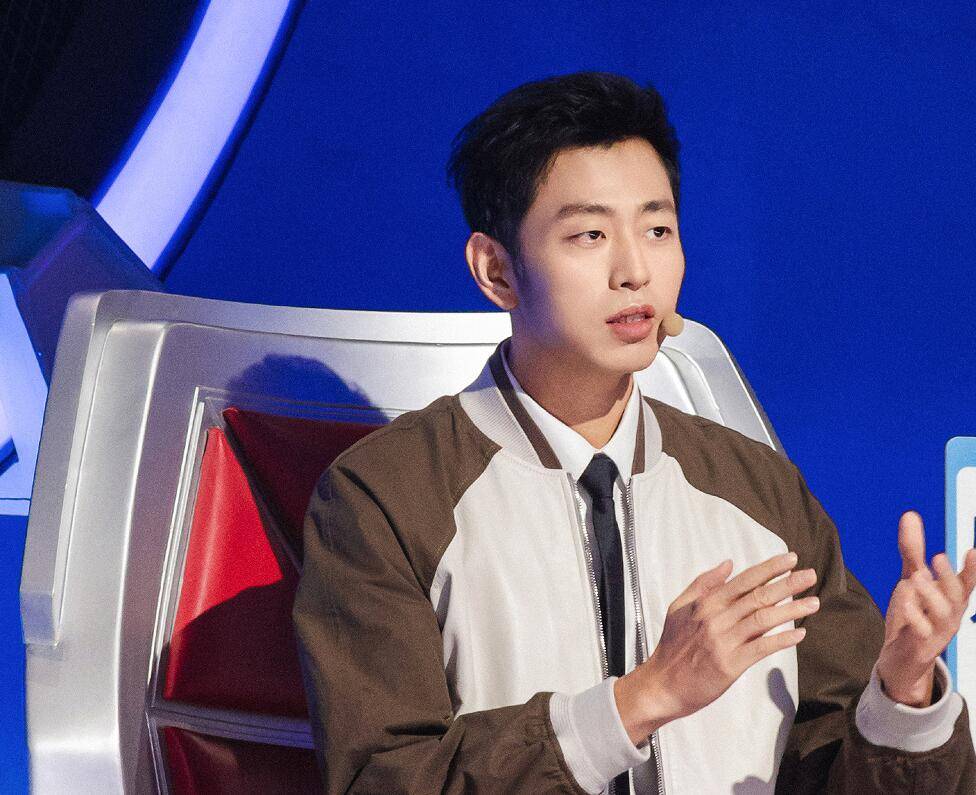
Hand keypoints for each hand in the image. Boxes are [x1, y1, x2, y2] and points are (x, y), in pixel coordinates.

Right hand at [615, 552, 818, 744]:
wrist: (662, 684)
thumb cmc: (672, 646)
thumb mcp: (680, 607)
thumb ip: (703, 583)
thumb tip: (728, 563)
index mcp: (706, 603)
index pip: (744, 580)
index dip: (769, 568)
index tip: (790, 559)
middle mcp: (716, 619)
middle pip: (758, 596)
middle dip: (787, 584)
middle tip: (810, 575)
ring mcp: (724, 642)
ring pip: (763, 620)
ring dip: (791, 610)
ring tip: (813, 602)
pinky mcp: (730, 665)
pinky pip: (761, 648)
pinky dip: (781, 640)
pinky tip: (799, 634)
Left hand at [876, 510, 975, 706]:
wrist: (900, 658)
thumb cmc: (912, 616)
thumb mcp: (911, 578)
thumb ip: (912, 550)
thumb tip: (910, 515)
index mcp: (950, 598)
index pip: (967, 582)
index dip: (973, 569)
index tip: (974, 551)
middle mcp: (949, 615)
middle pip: (957, 596)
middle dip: (950, 577)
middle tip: (936, 557)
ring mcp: (937, 632)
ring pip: (942, 615)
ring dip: (931, 595)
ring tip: (916, 578)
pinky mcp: (921, 646)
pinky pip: (922, 633)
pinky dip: (915, 618)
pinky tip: (904, 604)